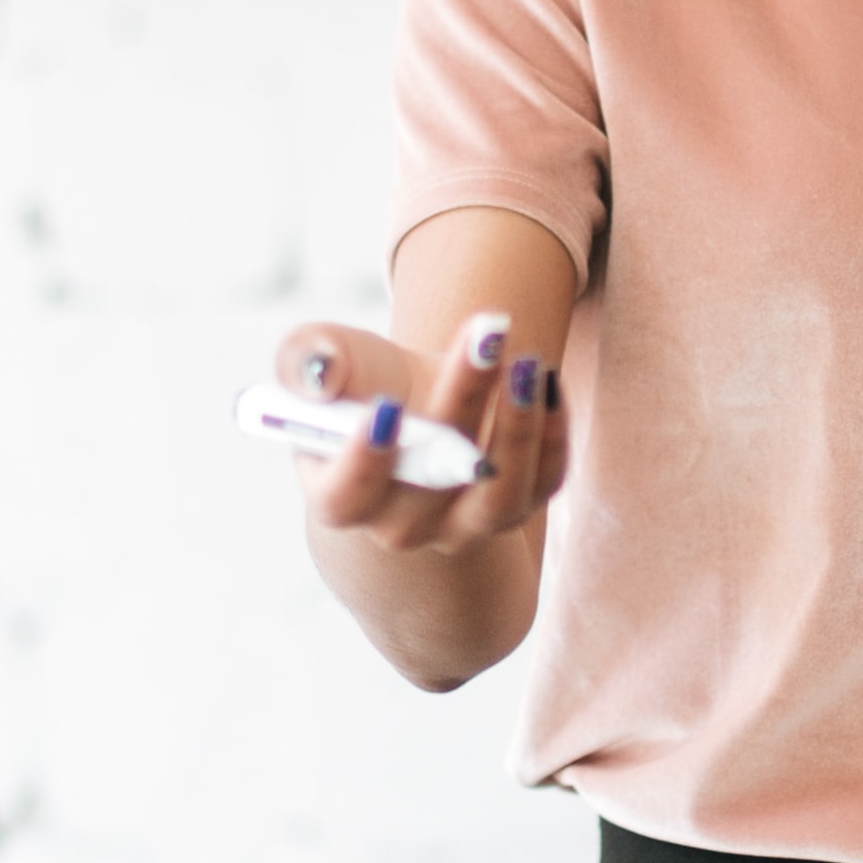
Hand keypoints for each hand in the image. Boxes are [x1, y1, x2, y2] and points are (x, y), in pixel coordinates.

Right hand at [269, 306, 572, 555]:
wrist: (420, 404)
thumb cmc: (364, 384)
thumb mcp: (327, 362)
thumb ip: (309, 360)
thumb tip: (319, 368)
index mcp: (343, 497)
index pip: (345, 498)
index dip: (361, 463)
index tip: (385, 409)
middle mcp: (403, 525)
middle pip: (433, 481)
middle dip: (460, 402)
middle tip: (484, 337)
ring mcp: (463, 525)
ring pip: (497, 496)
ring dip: (516, 428)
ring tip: (527, 362)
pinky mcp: (515, 506)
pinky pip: (541, 484)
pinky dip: (553, 435)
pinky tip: (547, 379)